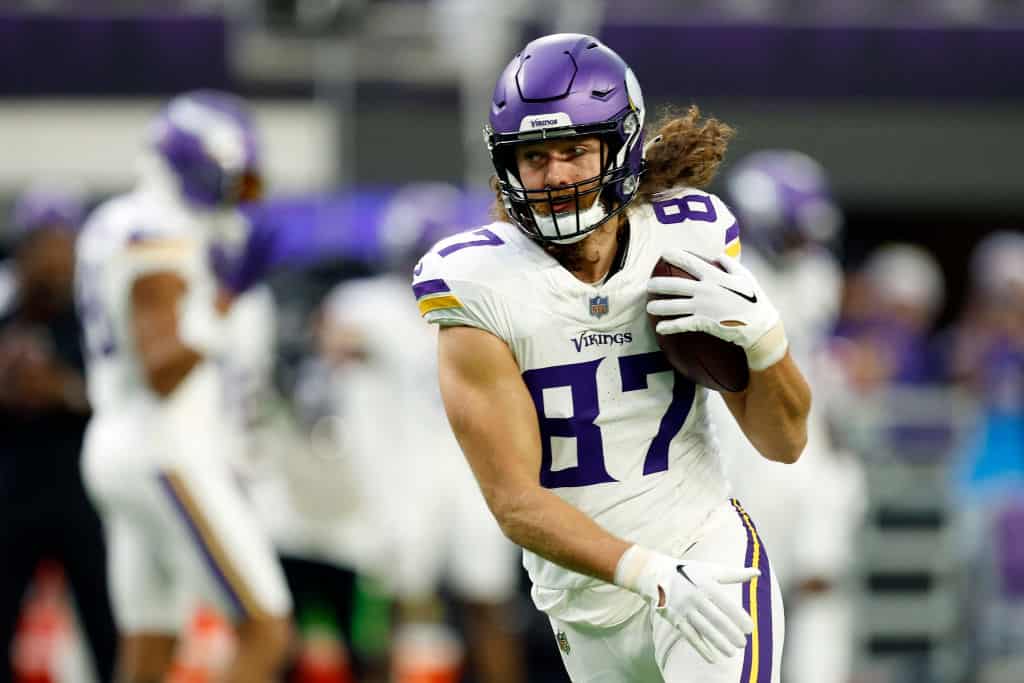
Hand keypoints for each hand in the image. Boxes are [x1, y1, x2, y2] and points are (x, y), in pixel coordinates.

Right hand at [615, 545, 757, 662]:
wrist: (655, 575)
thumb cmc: (688, 572)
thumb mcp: (710, 570)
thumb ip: (734, 574)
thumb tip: (758, 572)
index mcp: (706, 584)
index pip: (726, 603)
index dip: (738, 617)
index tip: (750, 628)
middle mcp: (694, 597)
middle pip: (716, 618)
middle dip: (731, 633)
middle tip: (744, 643)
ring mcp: (684, 609)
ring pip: (704, 629)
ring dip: (719, 643)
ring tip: (733, 652)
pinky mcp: (675, 619)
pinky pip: (690, 636)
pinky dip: (701, 648)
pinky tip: (713, 658)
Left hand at [647, 249, 787, 369]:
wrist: (760, 326)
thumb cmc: (754, 300)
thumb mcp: (745, 277)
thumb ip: (730, 264)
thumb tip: (717, 255)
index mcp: (715, 276)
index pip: (691, 263)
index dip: (675, 256)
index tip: (663, 253)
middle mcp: (706, 290)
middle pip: (675, 285)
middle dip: (658, 284)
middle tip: (648, 284)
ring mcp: (703, 307)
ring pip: (674, 306)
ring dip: (659, 306)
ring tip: (649, 306)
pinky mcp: (704, 323)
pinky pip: (682, 324)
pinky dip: (670, 326)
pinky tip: (660, 328)